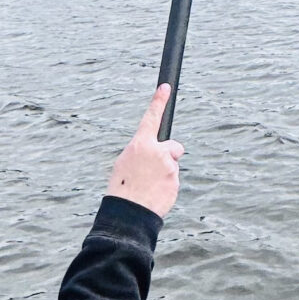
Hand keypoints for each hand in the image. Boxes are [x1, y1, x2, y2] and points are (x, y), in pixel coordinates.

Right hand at [107, 85, 183, 220]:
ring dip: (164, 173)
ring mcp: (168, 167)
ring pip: (172, 166)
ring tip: (149, 186)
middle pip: (173, 146)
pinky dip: (166, 186)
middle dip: (169, 155)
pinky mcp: (175, 182)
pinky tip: (154, 194)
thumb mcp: (125, 162)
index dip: (158, 101)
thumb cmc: (123, 187)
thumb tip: (158, 150)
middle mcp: (157, 152)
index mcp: (140, 144)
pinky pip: (173, 180)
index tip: (165, 87)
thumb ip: (143, 151)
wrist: (129, 212)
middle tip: (153, 170)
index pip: (151, 117)